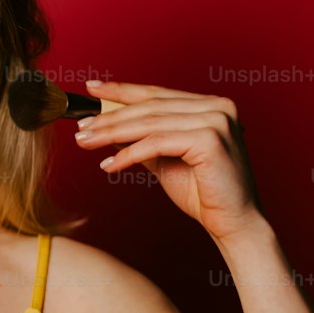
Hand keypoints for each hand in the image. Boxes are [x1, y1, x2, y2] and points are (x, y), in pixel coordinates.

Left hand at [73, 79, 265, 242]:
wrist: (232, 223)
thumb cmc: (203, 193)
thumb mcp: (165, 160)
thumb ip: (143, 141)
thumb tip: (109, 128)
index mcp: (210, 105)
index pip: (157, 94)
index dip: (123, 90)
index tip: (93, 89)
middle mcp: (217, 106)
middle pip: (150, 107)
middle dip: (110, 116)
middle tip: (81, 126)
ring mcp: (216, 120)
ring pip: (151, 123)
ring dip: (112, 133)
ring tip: (85, 141)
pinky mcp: (210, 139)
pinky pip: (157, 143)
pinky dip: (129, 154)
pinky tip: (108, 165)